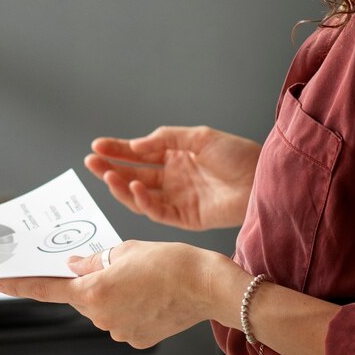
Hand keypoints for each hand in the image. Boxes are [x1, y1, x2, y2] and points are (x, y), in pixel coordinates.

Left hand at [0, 241, 222, 348]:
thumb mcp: (125, 251)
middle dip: (91, 283)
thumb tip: (74, 267)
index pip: (47, 289)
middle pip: (81, 298)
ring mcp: (119, 332)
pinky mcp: (138, 340)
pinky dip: (131, 310)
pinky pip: (123, 322)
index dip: (21, 286)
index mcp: (92, 292)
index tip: (0, 284)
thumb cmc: (170, 263)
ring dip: (114, 296)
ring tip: (144, 282)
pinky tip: (151, 298)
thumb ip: (93, 262)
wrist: (208, 287)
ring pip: (103, 310)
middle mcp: (101, 317)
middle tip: (118, 267)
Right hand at [84, 126, 259, 230]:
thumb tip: (135, 145)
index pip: (139, 154)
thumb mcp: (199, 137)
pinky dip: (143, 201)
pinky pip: (157, 211)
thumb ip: (165, 139)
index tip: (97, 146)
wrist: (264, 179)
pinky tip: (135, 187)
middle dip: (110, 168)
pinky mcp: (184, 218)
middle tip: (91, 162)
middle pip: (133, 175)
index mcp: (176, 156)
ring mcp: (177, 199)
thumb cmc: (239, 155)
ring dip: (121, 186)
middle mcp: (173, 178)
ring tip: (107, 176)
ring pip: (140, 195)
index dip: (117, 150)